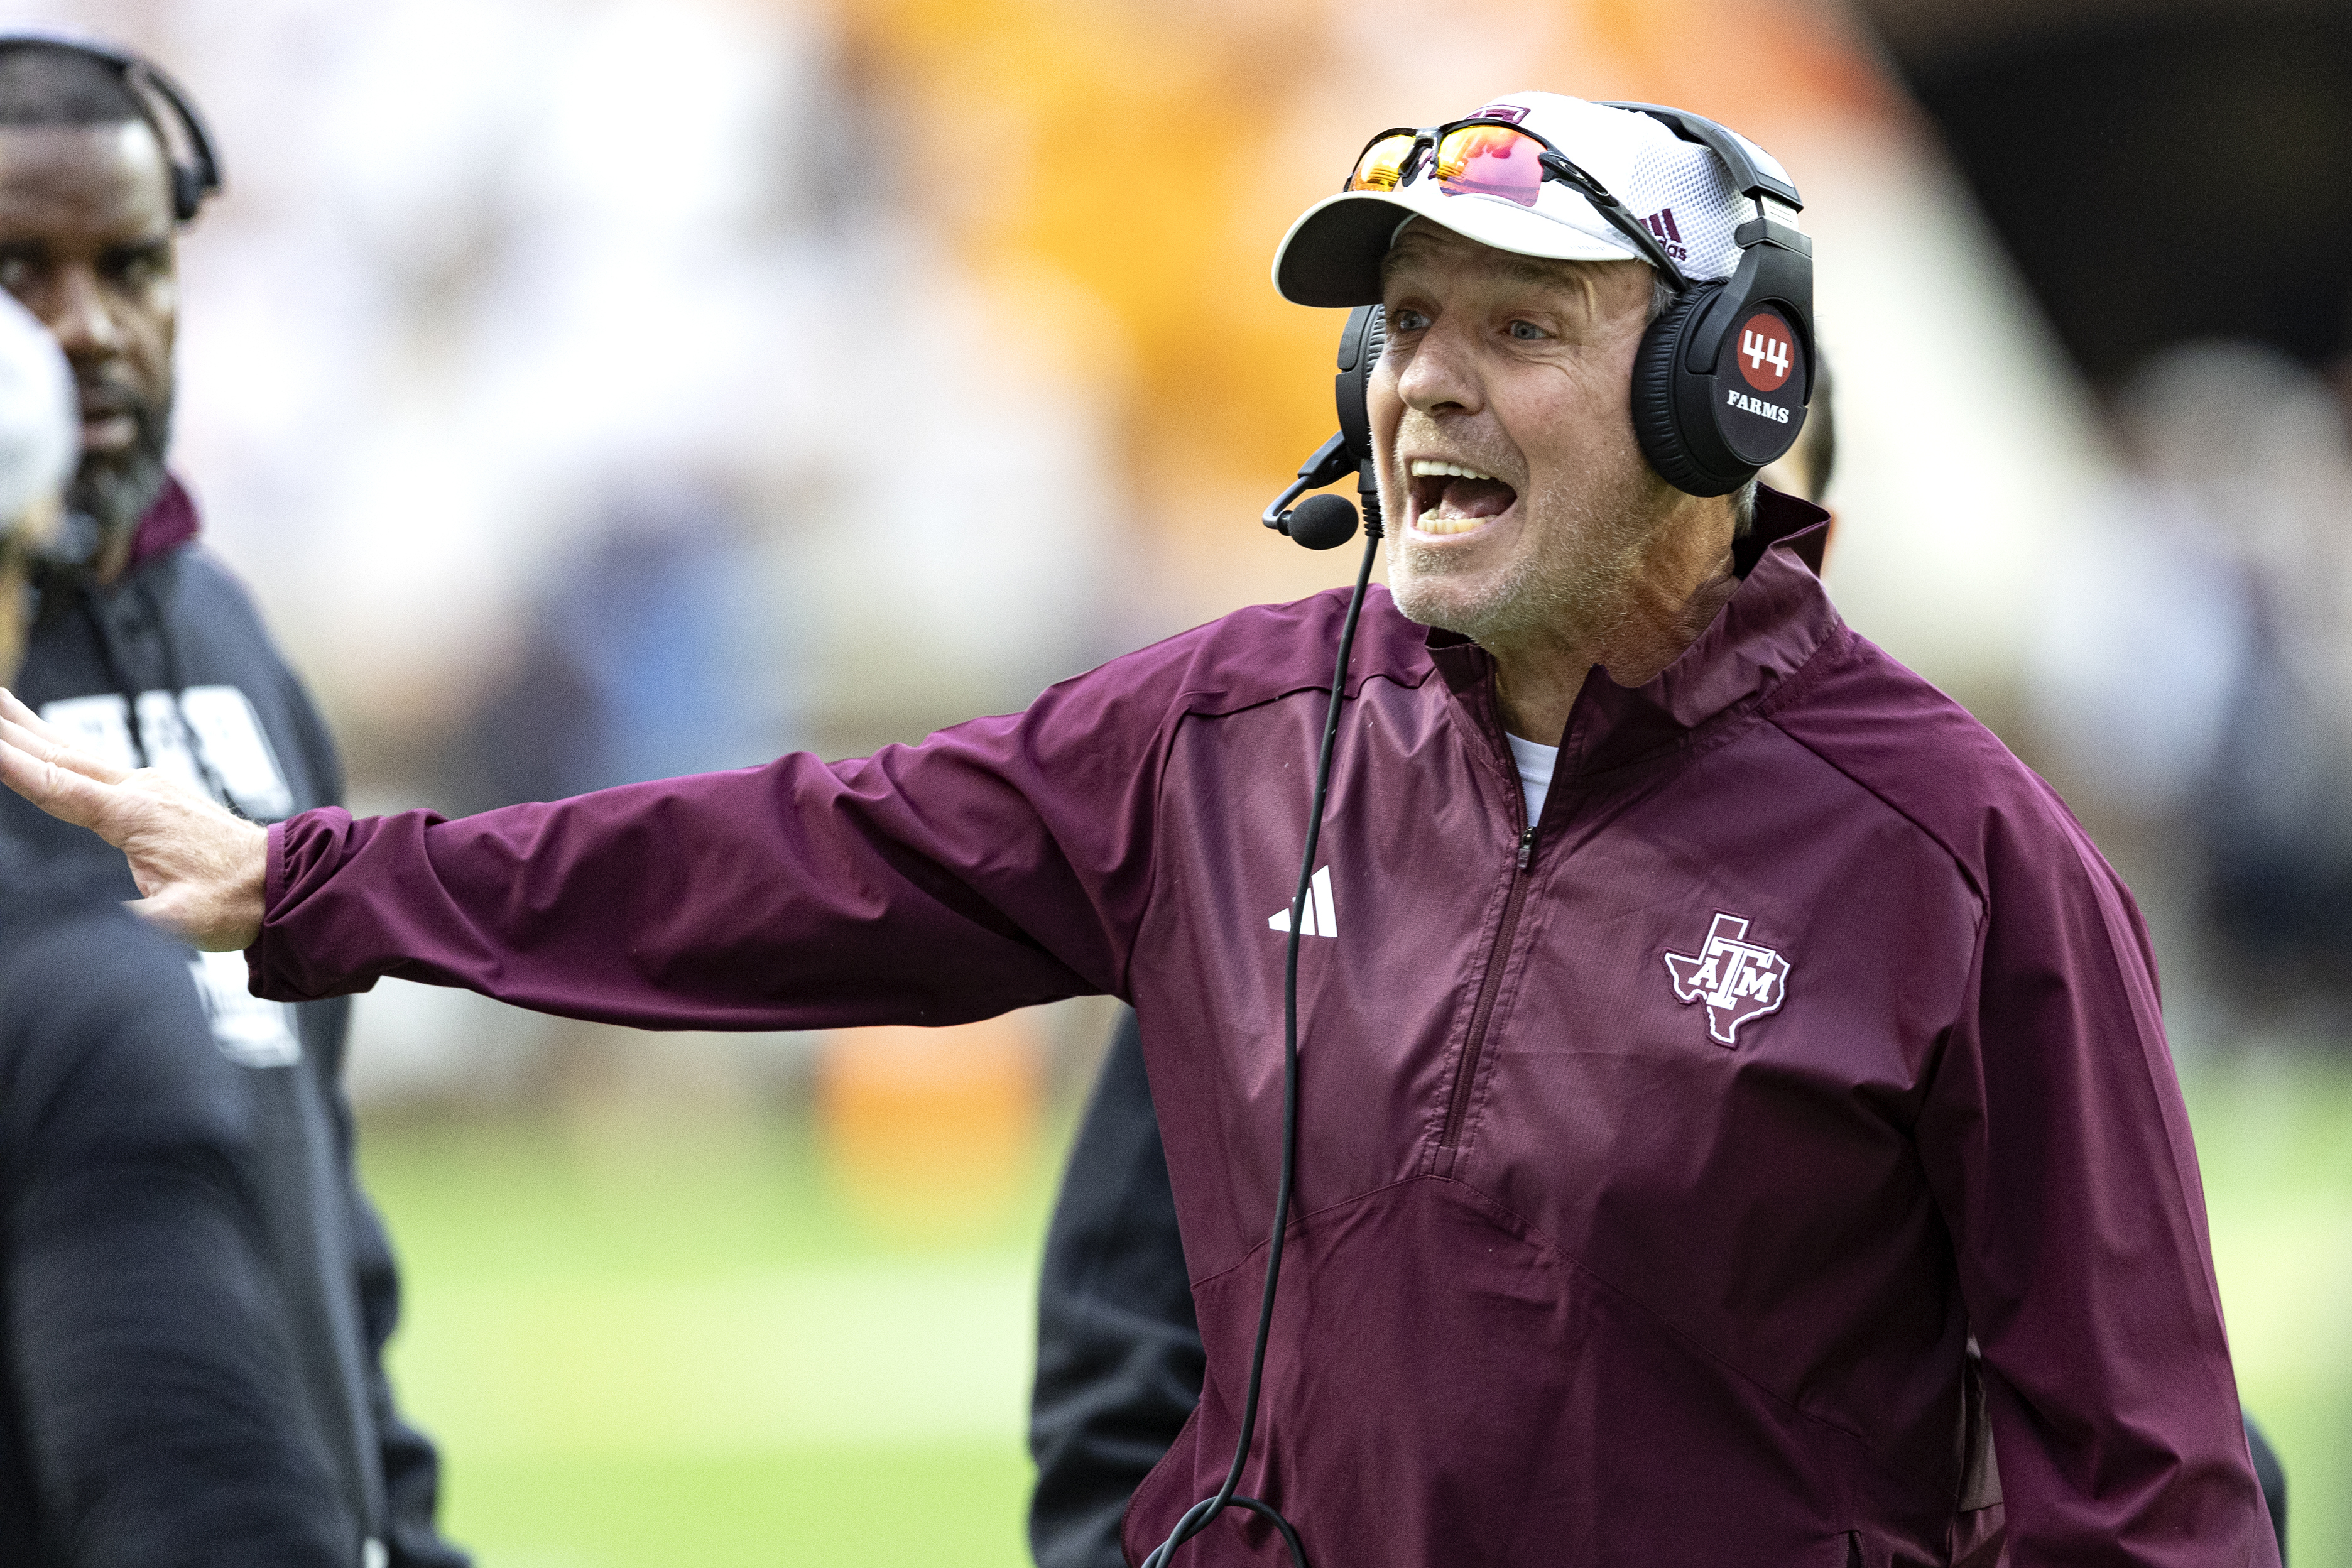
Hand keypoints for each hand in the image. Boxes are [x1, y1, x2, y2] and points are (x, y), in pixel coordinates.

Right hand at [0, 687, 266, 949]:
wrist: (285, 883)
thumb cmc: (234, 903)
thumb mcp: (177, 922)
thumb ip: (127, 922)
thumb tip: (89, 927)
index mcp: (134, 814)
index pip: (54, 784)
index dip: (9, 762)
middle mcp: (138, 789)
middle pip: (56, 754)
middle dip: (9, 727)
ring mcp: (148, 787)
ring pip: (74, 752)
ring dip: (29, 727)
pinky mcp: (155, 794)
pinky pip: (94, 764)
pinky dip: (60, 747)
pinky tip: (47, 741)